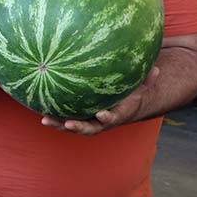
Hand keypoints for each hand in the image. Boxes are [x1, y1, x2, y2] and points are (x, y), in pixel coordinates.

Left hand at [41, 66, 159, 135]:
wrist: (121, 108)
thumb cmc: (130, 96)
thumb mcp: (140, 88)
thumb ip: (146, 80)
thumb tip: (157, 68)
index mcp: (116, 115)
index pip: (112, 118)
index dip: (107, 118)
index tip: (102, 114)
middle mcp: (101, 122)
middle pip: (89, 128)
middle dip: (78, 127)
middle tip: (68, 124)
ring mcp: (89, 121)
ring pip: (73, 126)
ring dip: (59, 124)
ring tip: (45, 119)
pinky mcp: (78, 118)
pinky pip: (64, 119)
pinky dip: (54, 117)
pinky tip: (40, 110)